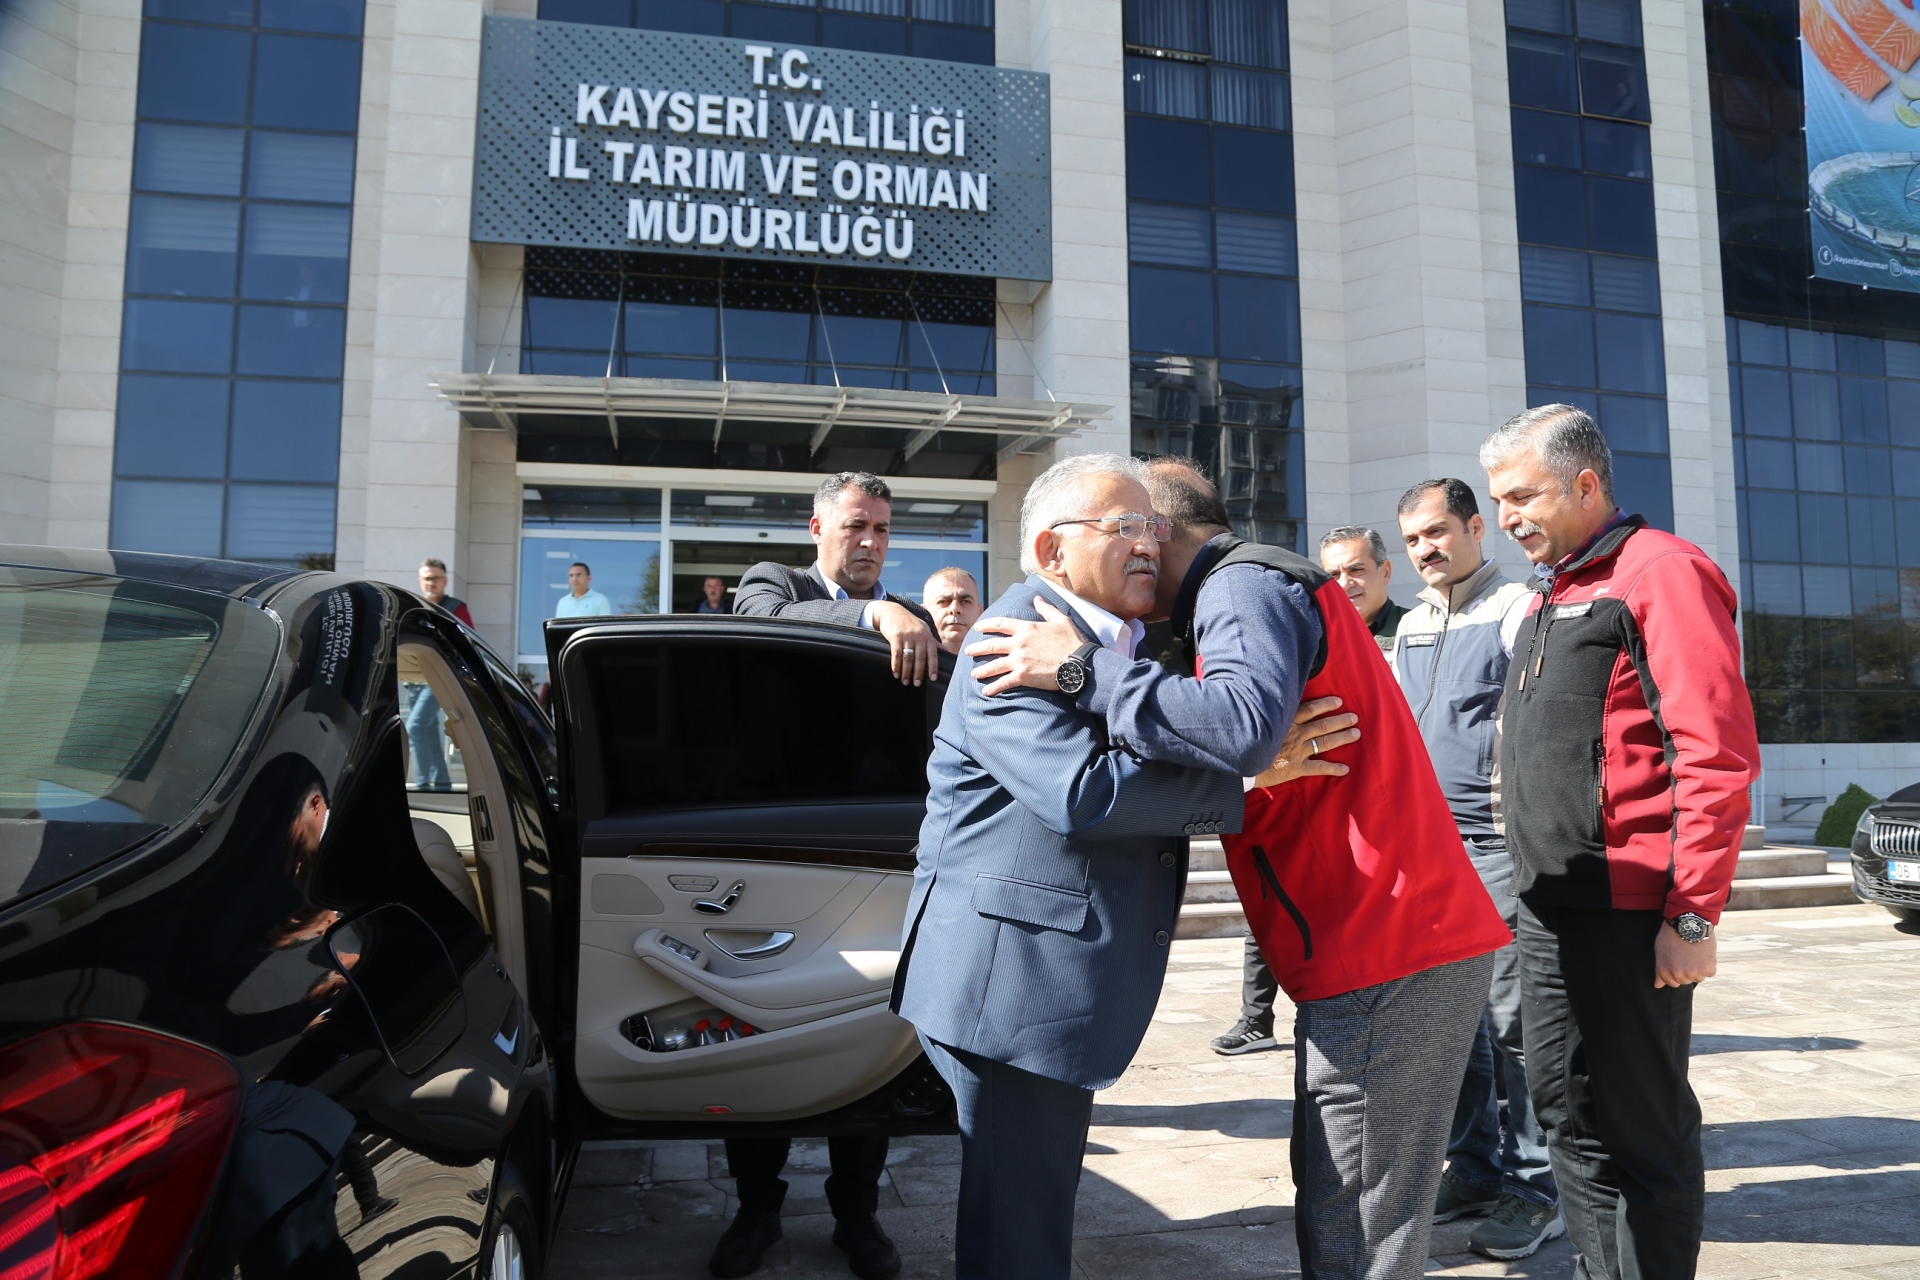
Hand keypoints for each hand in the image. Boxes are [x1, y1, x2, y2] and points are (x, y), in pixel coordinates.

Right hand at [872, 600, 938, 685]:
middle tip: (917, 684)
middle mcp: (919, 636)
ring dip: (906, 672)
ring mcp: (907, 636)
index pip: (933, 653)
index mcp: (927, 636)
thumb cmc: (910, 623)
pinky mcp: (895, 636)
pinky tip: (896, 674)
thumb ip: (933, 642)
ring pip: (908, 658)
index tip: (933, 679)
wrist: (892, 611)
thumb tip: (946, 651)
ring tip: (905, 682)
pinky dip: (896, 666)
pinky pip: (896, 654)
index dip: (933, 667)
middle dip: (918, 673)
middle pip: (920, 658)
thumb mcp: (924, 630)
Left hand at [965, 598, 1083, 695]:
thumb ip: (1046, 609)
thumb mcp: (1061, 620)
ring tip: (973, 674)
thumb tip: (1037, 598)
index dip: (987, 625)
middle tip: (967, 652)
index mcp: (1026, 628)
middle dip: (977, 649)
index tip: (977, 627)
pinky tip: (986, 692)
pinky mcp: (1023, 676)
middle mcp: (1019, 643)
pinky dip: (994, 688)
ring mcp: (1019, 660)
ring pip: (994, 665)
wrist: (1079, 664)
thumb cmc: (1072, 641)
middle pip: (991, 645)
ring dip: (982, 670)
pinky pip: (1004, 682)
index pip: (1001, 624)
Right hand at [1251, 696, 1360, 787]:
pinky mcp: (1296, 767)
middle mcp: (1295, 734)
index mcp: (1286, 721)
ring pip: (1325, 742)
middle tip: (1354, 717)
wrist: (1243, 763)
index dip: (1325, 704)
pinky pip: (1319, 767)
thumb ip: (1269, 713)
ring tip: (1356, 734)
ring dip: (1342, 737)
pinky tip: (1345, 769)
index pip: (1310, 709)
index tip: (1339, 701)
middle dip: (1340, 720)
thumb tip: (1273, 701)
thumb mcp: (1255, 720)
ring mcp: (1297, 751)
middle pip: (1323, 725)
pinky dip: (1333, 768)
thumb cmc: (1246, 740)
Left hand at [1654, 924, 1715, 987]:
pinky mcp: (1707, 969)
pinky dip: (1709, 964)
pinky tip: (1703, 953)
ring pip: (1699, 977)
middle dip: (1687, 970)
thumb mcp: (1660, 951)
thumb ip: (1659, 970)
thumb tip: (1657, 985)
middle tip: (1687, 955)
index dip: (1676, 972)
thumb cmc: (1672, 935)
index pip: (1672, 983)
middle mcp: (1679, 975)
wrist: (1688, 922)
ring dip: (1699, 968)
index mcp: (1665, 972)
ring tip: (1695, 952)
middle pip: (1686, 980)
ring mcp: (1694, 973)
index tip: (1679, 962)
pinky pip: (1710, 972)